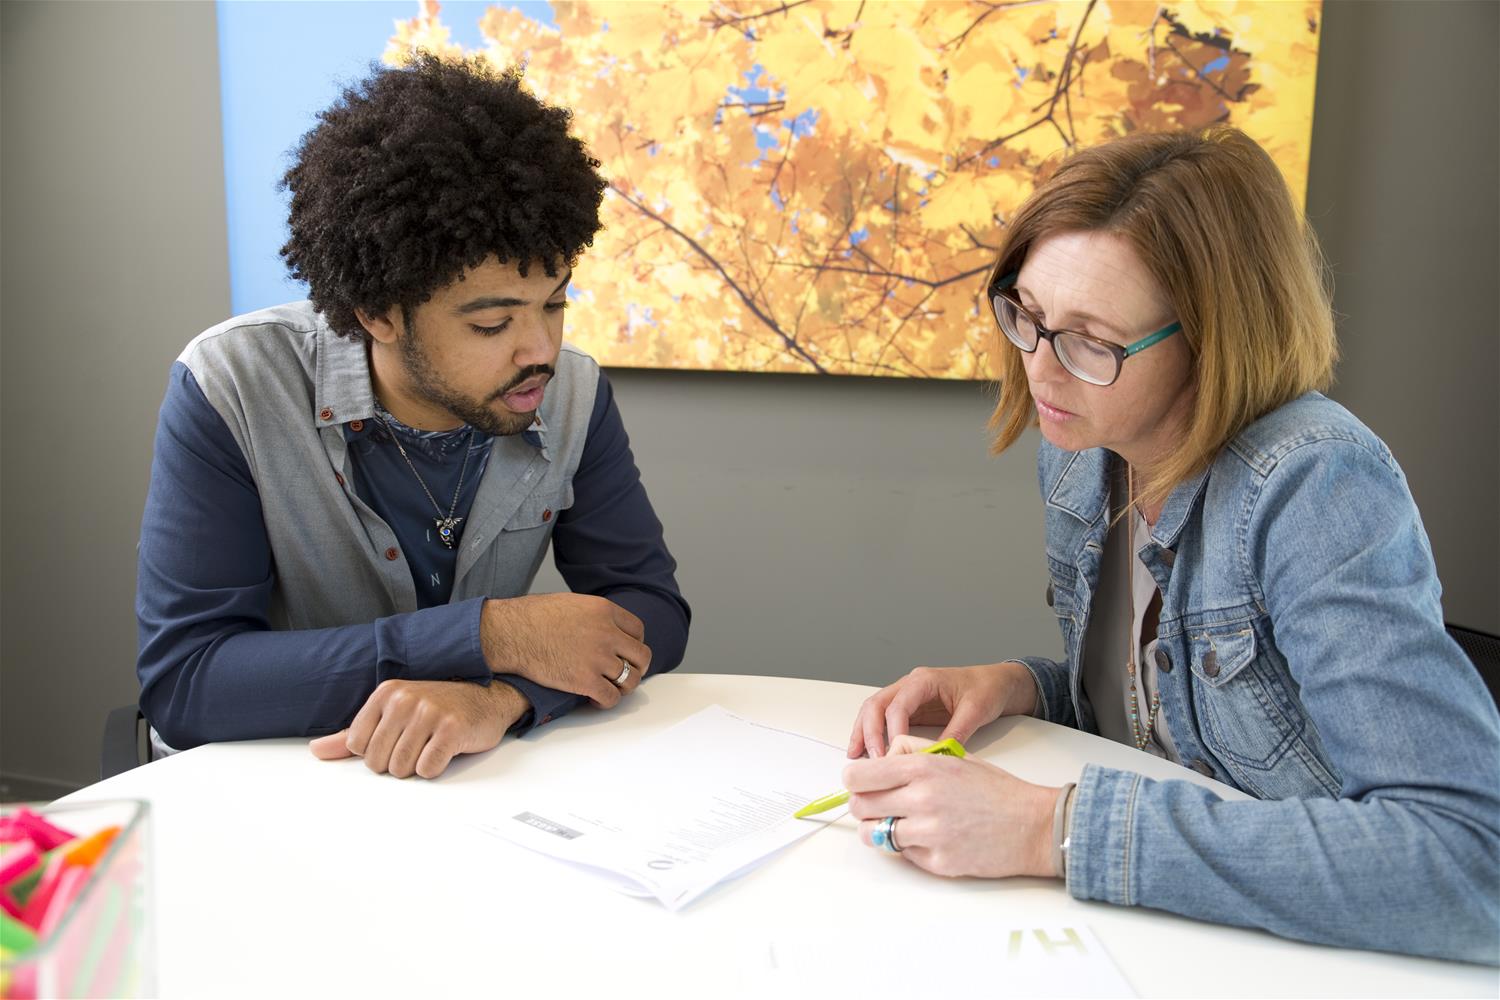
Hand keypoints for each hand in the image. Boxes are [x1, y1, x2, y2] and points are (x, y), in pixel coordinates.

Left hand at [308, 678, 526, 778]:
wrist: (488, 699)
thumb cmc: (439, 708)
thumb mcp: (393, 713)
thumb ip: (352, 733)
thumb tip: (316, 751)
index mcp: (386, 692)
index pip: (357, 746)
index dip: (377, 751)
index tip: (398, 737)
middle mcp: (405, 699)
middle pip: (377, 761)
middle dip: (397, 762)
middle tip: (418, 743)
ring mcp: (429, 712)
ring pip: (401, 769)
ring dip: (417, 766)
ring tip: (431, 746)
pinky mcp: (451, 730)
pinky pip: (427, 770)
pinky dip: (436, 768)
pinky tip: (446, 750)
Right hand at [481, 594, 651, 707]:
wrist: (511, 633)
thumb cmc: (532, 617)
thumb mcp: (572, 603)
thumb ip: (593, 616)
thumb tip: (601, 627)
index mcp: (604, 610)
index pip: (638, 630)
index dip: (634, 643)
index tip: (627, 652)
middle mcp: (607, 633)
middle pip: (641, 656)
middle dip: (637, 667)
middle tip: (625, 674)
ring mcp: (598, 658)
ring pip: (630, 680)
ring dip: (623, 687)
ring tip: (610, 688)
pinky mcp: (585, 681)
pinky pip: (611, 698)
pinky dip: (606, 702)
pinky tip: (594, 699)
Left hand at [844, 735, 1061, 878]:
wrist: (1034, 825)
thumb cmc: (997, 790)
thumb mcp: (954, 755)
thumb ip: (913, 750)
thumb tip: (882, 756)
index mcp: (923, 768)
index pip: (858, 776)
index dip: (854, 781)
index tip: (860, 785)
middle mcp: (921, 800)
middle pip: (859, 806)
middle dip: (864, 805)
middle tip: (880, 804)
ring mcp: (928, 834)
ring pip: (874, 835)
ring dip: (881, 830)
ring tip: (902, 823)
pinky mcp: (936, 862)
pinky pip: (903, 855)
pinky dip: (911, 848)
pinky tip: (933, 838)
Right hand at [848, 661, 1035, 758]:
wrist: (997, 683)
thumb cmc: (987, 689)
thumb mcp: (975, 711)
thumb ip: (956, 733)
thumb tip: (937, 757)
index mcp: (925, 680)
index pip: (898, 704)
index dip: (892, 730)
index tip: (893, 754)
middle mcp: (910, 685)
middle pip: (876, 705)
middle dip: (869, 732)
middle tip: (872, 760)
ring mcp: (907, 696)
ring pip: (874, 711)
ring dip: (863, 733)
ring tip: (857, 757)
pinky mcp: (909, 709)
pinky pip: (883, 719)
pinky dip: (872, 734)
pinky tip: (866, 752)